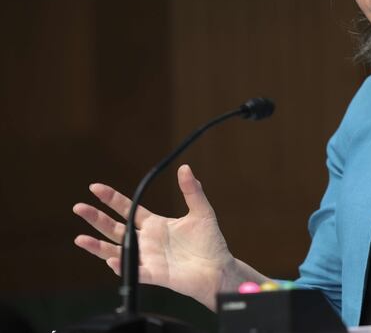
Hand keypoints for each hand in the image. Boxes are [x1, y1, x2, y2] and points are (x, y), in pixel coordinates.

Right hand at [73, 164, 234, 309]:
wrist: (219, 269)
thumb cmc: (210, 242)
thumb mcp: (201, 211)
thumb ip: (192, 191)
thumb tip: (185, 168)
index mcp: (155, 225)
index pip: (128, 209)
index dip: (111, 199)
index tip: (95, 188)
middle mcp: (146, 241)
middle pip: (115, 228)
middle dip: (96, 218)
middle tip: (79, 207)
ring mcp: (148, 258)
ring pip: (117, 251)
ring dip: (98, 246)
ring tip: (80, 239)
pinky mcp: (154, 275)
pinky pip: (134, 271)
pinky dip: (122, 266)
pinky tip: (111, 260)